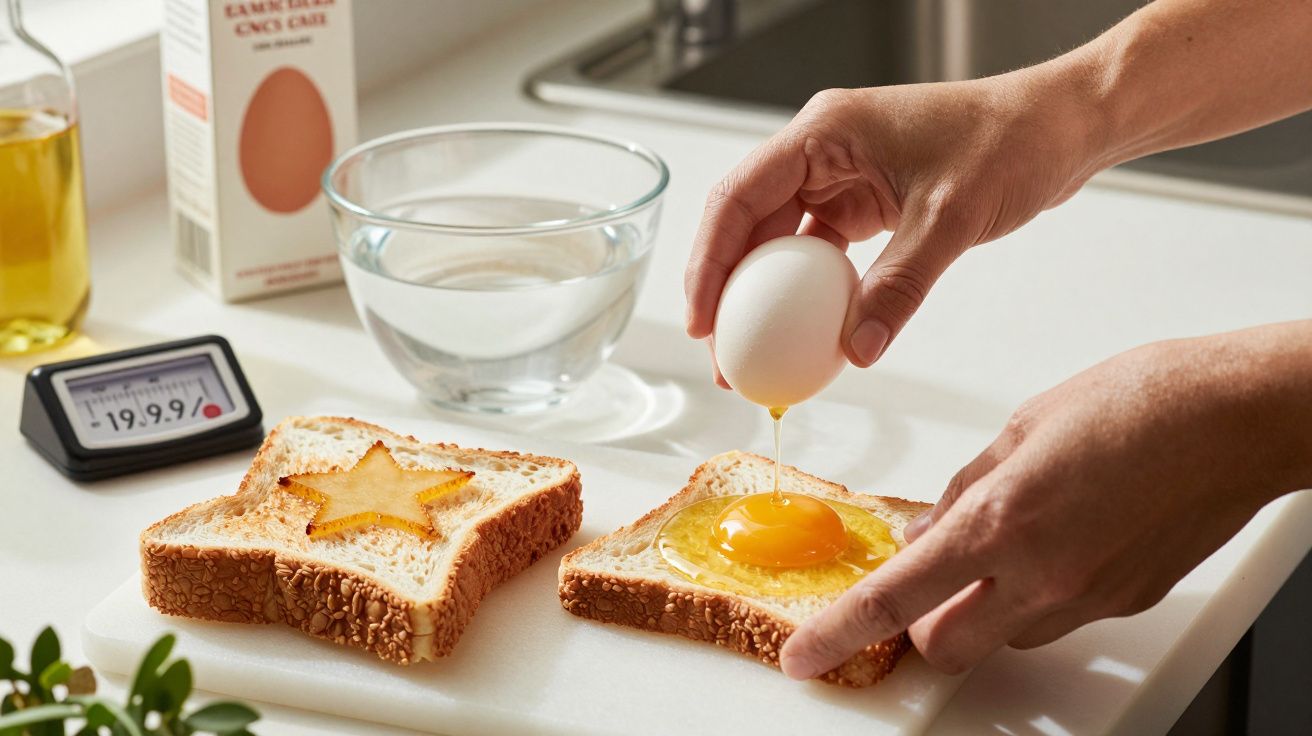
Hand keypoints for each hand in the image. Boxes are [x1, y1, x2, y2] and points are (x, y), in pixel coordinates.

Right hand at [684, 74, 1100, 381]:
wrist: (1061, 128)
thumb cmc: (1010, 143)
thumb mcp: (950, 218)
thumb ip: (901, 285)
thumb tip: (857, 350)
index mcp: (824, 133)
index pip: (739, 197)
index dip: (709, 262)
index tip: (703, 322)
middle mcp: (821, 151)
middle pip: (747, 223)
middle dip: (727, 290)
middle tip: (724, 356)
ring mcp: (841, 176)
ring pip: (778, 242)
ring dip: (763, 298)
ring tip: (753, 356)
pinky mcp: (865, 202)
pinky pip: (819, 254)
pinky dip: (808, 295)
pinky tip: (806, 337)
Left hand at [779, 323, 1311, 676]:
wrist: (1236, 418)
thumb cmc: (1137, 402)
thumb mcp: (1021, 427)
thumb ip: (964, 488)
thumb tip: (927, 528)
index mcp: (1002, 523)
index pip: (895, 599)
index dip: (838, 634)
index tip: (803, 656)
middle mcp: (1042, 577)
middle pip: (944, 646)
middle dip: (919, 623)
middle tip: (924, 577)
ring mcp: (1087, 600)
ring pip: (1002, 639)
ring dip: (980, 609)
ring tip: (1003, 542)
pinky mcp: (1123, 605)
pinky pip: (1054, 620)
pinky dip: (1033, 595)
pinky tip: (1053, 539)